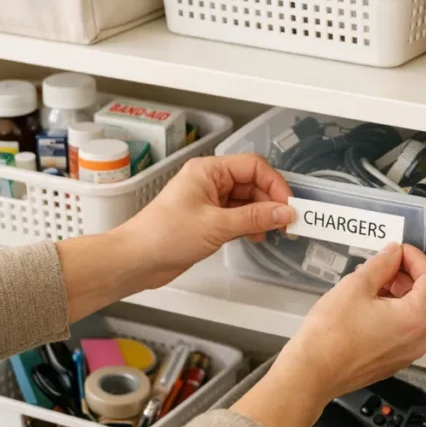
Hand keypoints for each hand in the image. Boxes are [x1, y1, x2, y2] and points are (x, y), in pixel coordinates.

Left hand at [116, 154, 295, 284]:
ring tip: (274, 230)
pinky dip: (251, 224)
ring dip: (262, 214)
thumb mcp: (216, 226)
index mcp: (208, 171)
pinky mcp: (208, 219)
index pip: (253, 167)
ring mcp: (209, 201)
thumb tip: (285, 212)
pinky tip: (257, 235)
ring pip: (247, 200)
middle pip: (252, 183)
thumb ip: (254, 218)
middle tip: (286, 221)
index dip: (274, 184)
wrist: (136, 260)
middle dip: (271, 200)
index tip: (288, 205)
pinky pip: (238, 215)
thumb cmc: (163, 235)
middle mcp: (209, 181)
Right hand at [276, 242, 425, 401]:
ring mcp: (408, 353)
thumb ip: (381, 264)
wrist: (311, 374)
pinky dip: (395, 310)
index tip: (397, 250)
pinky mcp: (394, 360)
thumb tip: (394, 252)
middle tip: (386, 263)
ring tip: (372, 281)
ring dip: (401, 292)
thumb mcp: (356, 286)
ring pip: (417, 313)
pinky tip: (369, 302)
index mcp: (416, 318)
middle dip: (410, 274)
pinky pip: (405, 329)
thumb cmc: (331, 332)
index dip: (417, 258)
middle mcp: (420, 339)